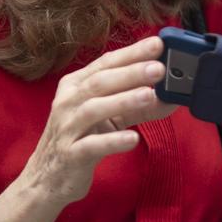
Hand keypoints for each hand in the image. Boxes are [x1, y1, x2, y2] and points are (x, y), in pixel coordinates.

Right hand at [20, 36, 177, 205]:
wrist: (47, 178)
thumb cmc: (81, 139)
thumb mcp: (110, 118)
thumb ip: (140, 105)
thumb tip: (174, 95)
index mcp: (76, 85)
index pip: (107, 63)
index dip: (132, 52)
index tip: (158, 43)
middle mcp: (69, 102)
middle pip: (101, 82)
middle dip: (131, 72)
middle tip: (160, 67)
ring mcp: (67, 128)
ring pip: (94, 109)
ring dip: (123, 100)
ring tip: (150, 95)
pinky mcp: (70, 155)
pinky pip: (92, 146)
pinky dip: (113, 141)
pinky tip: (133, 138)